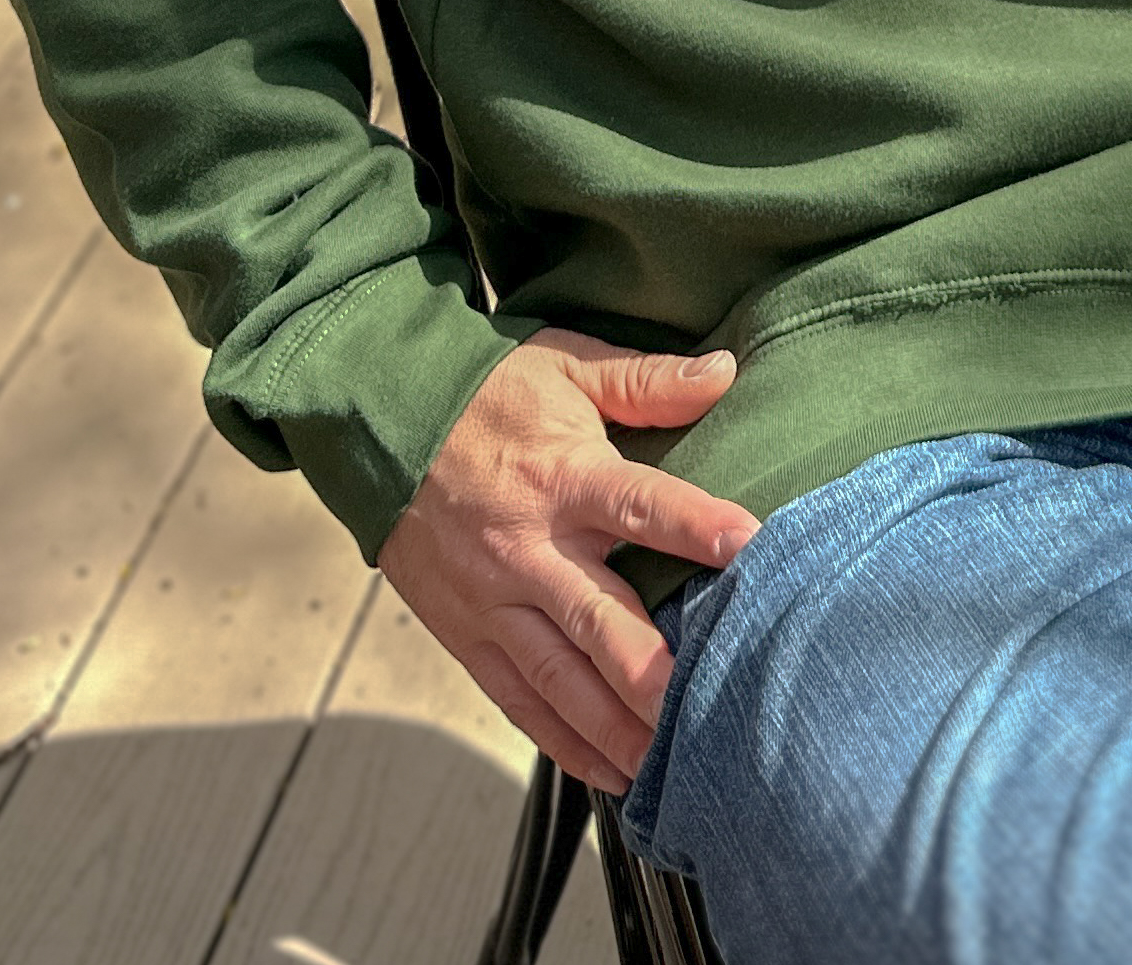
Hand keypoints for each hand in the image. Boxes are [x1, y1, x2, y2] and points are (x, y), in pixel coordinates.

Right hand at [377, 329, 759, 794]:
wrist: (382, 422)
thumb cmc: (488, 393)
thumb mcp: (566, 363)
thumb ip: (646, 380)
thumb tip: (725, 372)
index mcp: (563, 477)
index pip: (639, 504)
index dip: (694, 525)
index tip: (749, 547)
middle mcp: (529, 549)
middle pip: (597, 619)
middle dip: (648, 669)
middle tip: (698, 707)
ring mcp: (494, 600)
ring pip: (560, 677)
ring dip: (613, 724)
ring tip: (664, 760)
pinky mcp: (467, 634)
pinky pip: (517, 699)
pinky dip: (562, 740)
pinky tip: (606, 768)